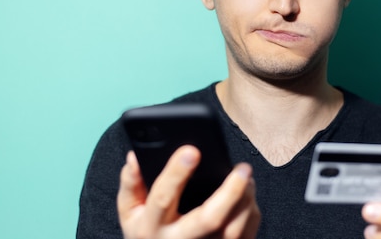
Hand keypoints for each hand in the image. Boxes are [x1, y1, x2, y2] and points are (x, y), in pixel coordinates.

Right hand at [117, 145, 260, 238]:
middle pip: (209, 219)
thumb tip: (135, 158)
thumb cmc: (147, 233)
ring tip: (246, 177)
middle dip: (230, 191)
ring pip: (233, 228)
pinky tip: (247, 196)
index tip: (192, 150)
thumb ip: (131, 184)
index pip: (163, 198)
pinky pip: (245, 235)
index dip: (176, 173)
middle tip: (243, 168)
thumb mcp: (130, 212)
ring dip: (245, 199)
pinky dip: (250, 213)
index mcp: (151, 227)